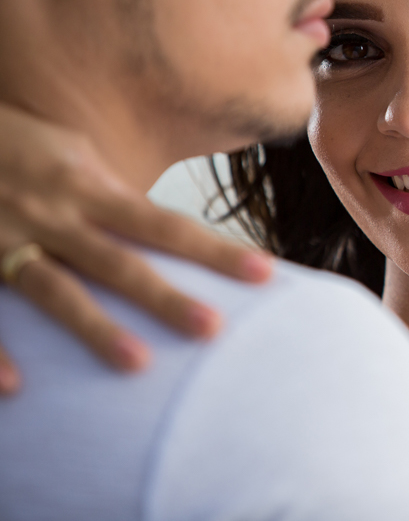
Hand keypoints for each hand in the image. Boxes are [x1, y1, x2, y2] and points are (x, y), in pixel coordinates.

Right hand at [0, 105, 272, 394]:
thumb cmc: (11, 140)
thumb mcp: (69, 149)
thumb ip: (112, 189)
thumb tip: (159, 220)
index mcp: (86, 185)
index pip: (163, 223)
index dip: (213, 250)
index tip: (264, 274)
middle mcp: (52, 213)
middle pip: (119, 262)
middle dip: (166, 297)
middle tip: (213, 330)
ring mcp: (5, 239)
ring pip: (56, 291)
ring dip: (96, 329)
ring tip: (138, 365)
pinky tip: (18, 386)